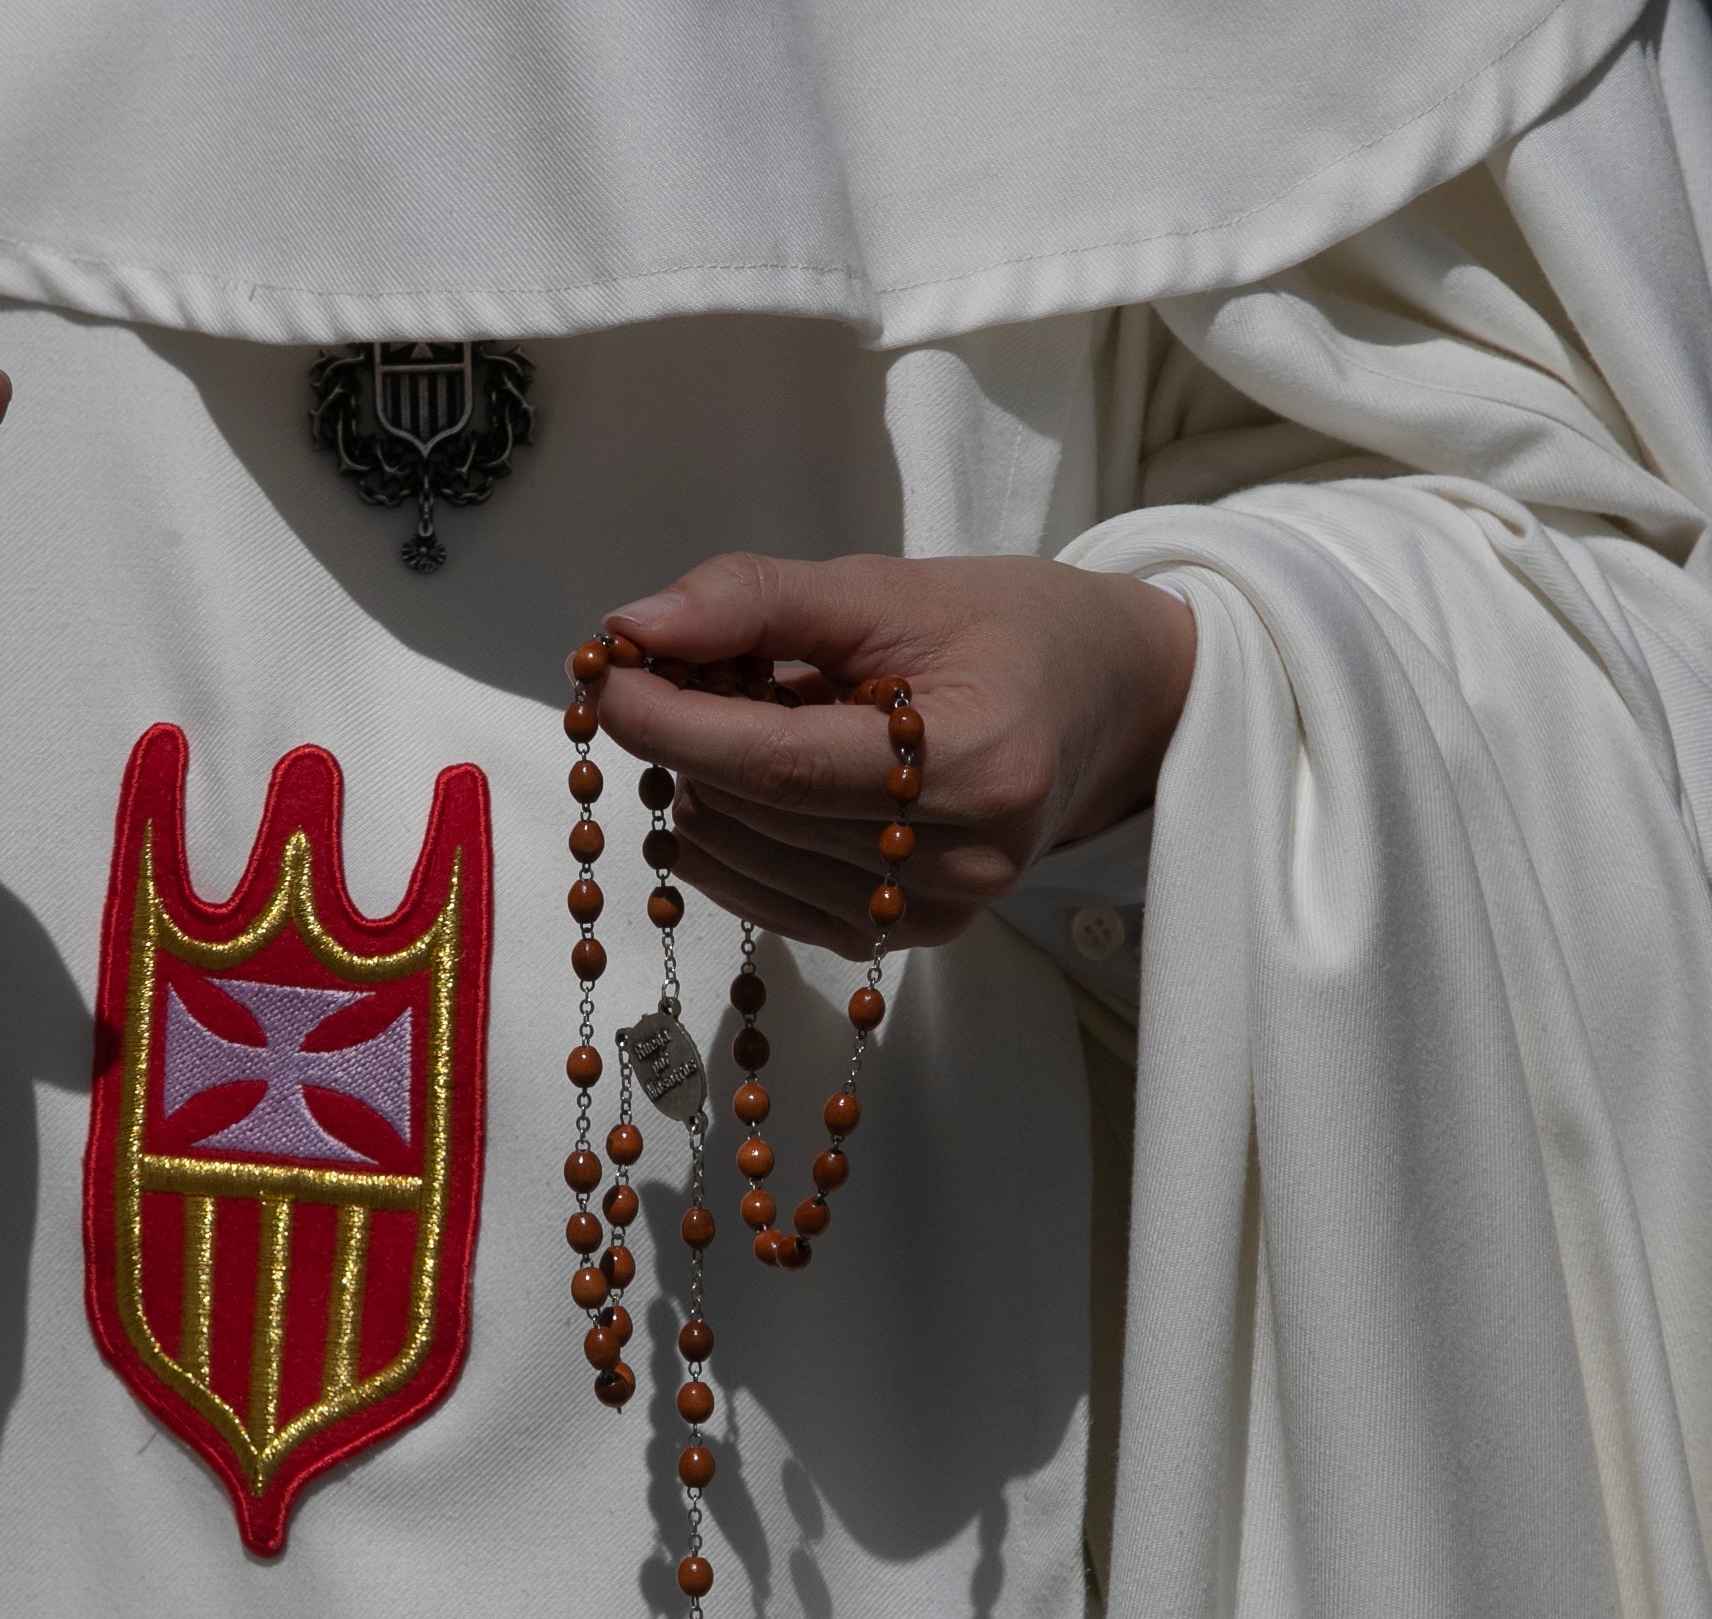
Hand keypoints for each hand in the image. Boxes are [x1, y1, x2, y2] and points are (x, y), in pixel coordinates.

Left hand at [592, 553, 1195, 958]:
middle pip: (761, 815)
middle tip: (671, 671)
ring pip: (750, 862)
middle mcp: (962, 862)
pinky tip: (739, 777)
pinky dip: (728, 834)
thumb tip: (634, 627)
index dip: (679, 725)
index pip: (785, 767)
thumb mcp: (891, 586)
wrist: (1102, 701)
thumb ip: (759, 599)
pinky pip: (768, 899)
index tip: (609, 678)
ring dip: (705, 785)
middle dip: (685, 741)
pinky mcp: (901, 939)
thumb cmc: (1008, 629)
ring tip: (736, 714)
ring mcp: (934, 914)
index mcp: (976, 766)